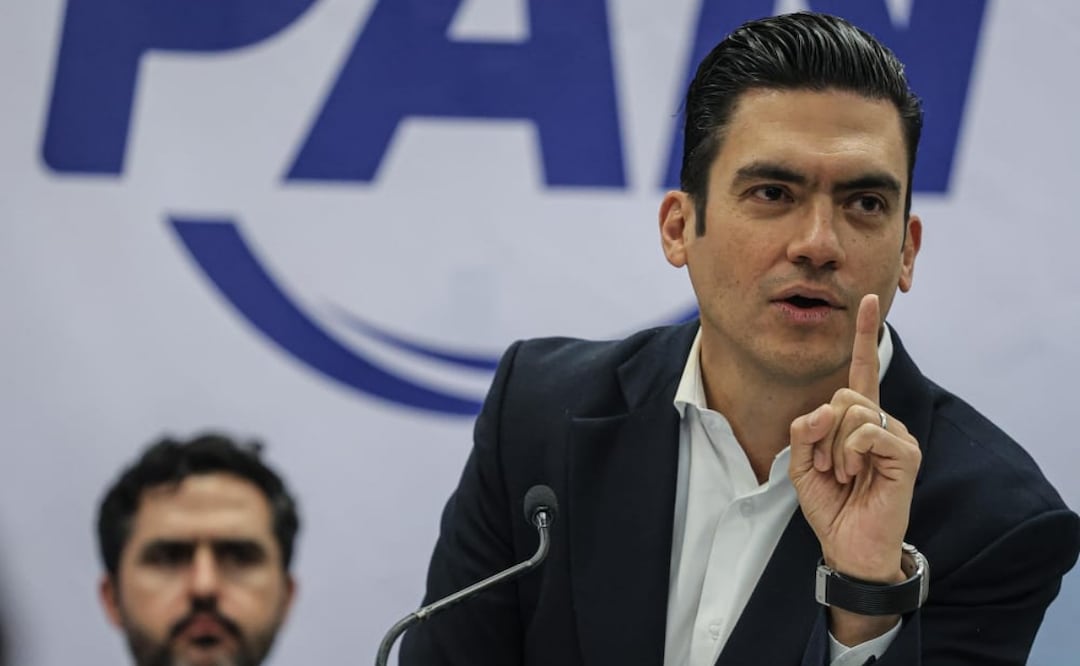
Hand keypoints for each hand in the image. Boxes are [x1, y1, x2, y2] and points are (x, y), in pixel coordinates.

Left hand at [789, 294, 921, 641]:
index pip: (861, 368)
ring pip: (853, 410)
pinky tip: (853, 475)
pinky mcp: (906, 453)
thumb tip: (827, 408)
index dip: (864, 334)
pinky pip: (867, 432)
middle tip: (824, 465)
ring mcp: (896, 435)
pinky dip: (848, 454)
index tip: (867, 299)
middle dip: (821, 431)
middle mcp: (881, 420)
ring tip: (841, 474)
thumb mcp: (799, 463)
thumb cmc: (829, 504)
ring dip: (833, 447)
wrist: (848, 545)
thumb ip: (803, 430)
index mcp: (856, 418)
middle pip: (843, 393)